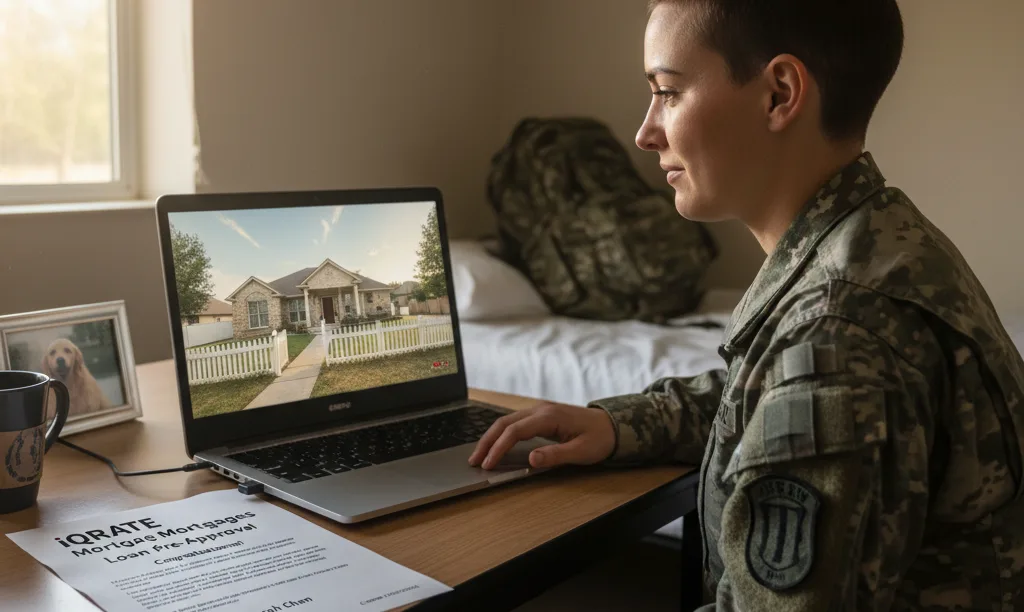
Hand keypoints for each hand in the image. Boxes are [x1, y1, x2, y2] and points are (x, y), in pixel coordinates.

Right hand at [468, 402, 616, 469]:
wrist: (614, 425)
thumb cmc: (600, 439)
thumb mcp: (582, 452)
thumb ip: (556, 455)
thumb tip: (531, 460)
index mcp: (549, 417)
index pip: (514, 432)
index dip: (498, 448)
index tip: (487, 465)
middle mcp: (540, 410)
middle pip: (504, 423)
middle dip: (487, 442)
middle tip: (474, 461)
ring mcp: (540, 411)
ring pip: (507, 422)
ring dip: (491, 438)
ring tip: (480, 456)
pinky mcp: (541, 416)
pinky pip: (515, 423)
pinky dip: (501, 434)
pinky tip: (496, 445)